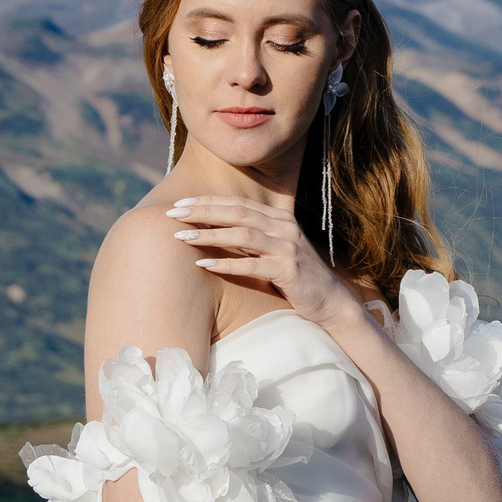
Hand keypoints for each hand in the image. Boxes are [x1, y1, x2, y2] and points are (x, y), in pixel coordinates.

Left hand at [167, 195, 358, 330]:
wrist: (329, 301)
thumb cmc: (294, 276)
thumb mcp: (274, 250)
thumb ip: (251, 237)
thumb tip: (212, 228)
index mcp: (279, 218)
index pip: (238, 203)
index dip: (208, 201)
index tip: (179, 204)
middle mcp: (284, 228)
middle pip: (238, 212)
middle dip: (202, 211)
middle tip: (172, 214)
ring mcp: (288, 248)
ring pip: (242, 235)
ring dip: (209, 234)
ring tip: (181, 237)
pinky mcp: (288, 271)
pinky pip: (252, 266)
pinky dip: (226, 264)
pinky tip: (203, 263)